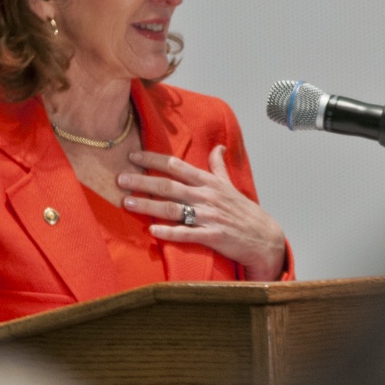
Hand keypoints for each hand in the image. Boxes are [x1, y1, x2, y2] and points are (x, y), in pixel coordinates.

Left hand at [118, 146, 286, 280]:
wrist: (264, 237)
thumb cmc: (244, 211)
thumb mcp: (231, 185)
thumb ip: (219, 167)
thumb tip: (218, 147)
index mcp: (209, 182)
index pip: (177, 165)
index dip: (154, 159)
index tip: (134, 156)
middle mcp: (207, 197)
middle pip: (169, 186)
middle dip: (142, 181)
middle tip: (120, 178)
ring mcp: (209, 217)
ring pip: (173, 209)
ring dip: (148, 205)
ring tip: (126, 202)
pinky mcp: (213, 236)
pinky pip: (187, 234)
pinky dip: (169, 232)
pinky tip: (152, 230)